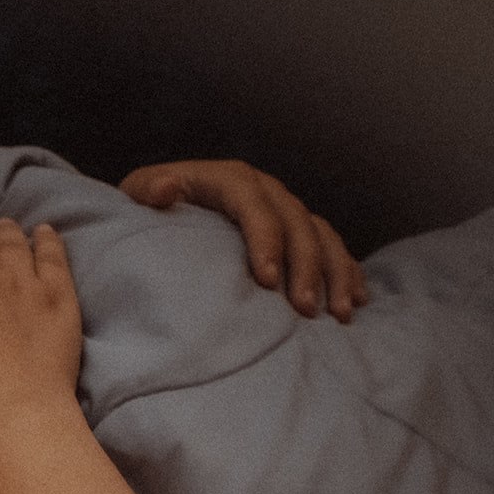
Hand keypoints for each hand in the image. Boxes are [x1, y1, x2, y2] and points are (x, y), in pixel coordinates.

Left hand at [119, 160, 368, 322]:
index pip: (253, 204)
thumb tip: (167, 188)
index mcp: (228, 179)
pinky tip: (356, 301)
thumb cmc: (147, 207)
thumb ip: (149, 192)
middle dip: (305, 266)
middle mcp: (264, 190)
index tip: (267, 280)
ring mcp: (285, 209)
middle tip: (305, 309)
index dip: (265, 239)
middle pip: (296, 222)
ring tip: (338, 314)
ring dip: (334, 273)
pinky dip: (346, 272)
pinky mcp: (296, 229)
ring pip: (321, 235)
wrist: (163, 206)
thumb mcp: (137, 195)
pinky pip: (331, 246)